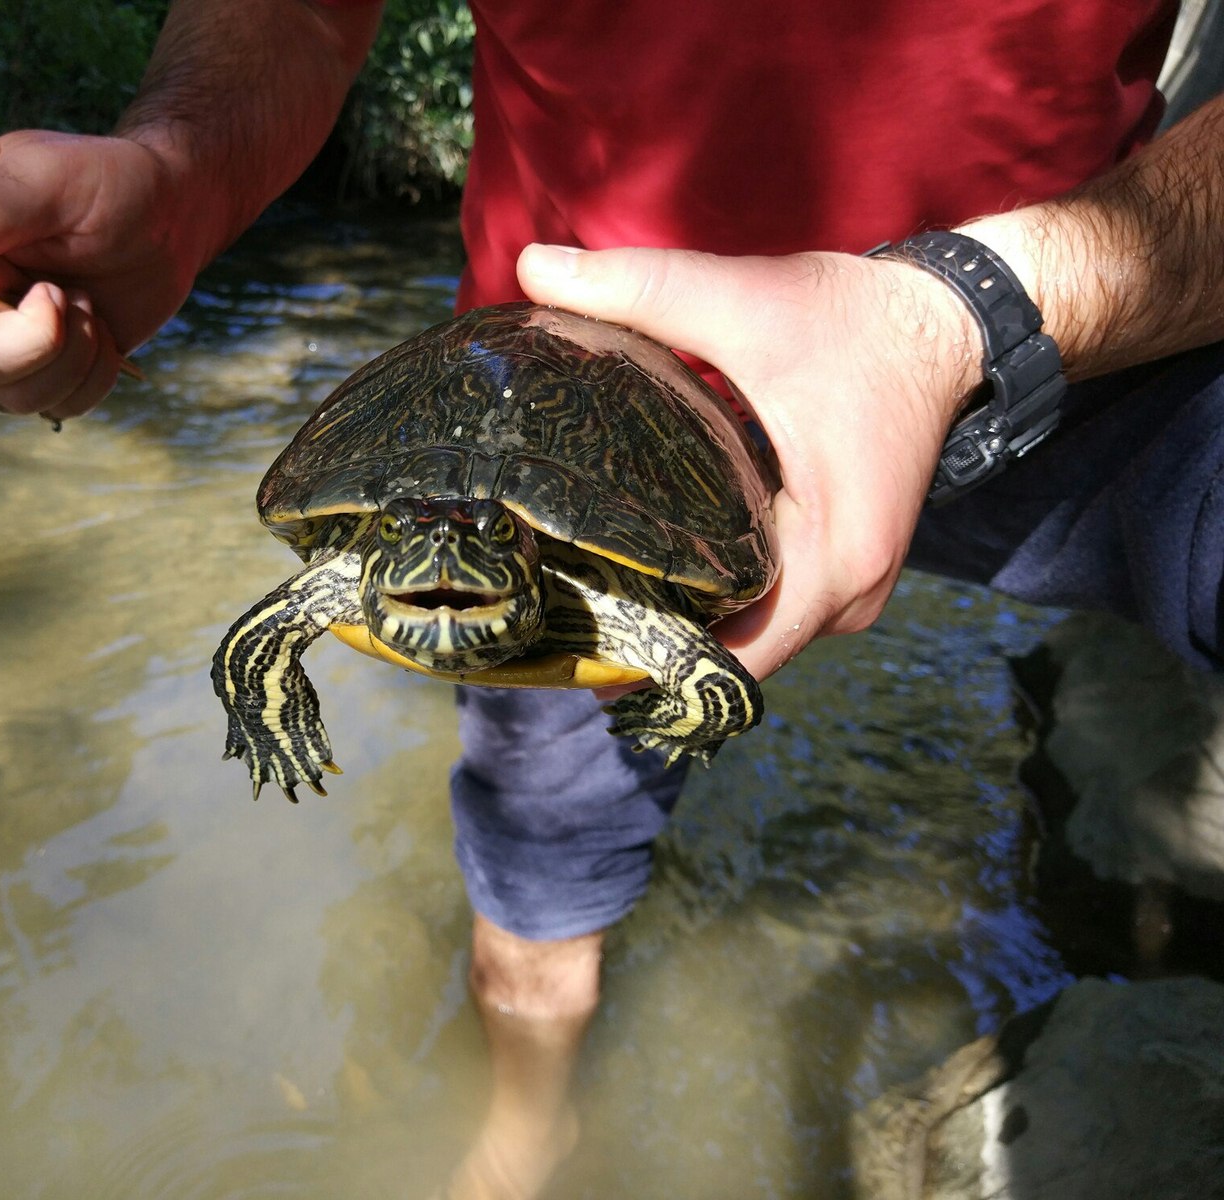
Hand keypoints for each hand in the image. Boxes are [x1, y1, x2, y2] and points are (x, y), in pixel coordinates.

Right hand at [0, 130, 206, 422]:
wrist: (175, 213)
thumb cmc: (108, 180)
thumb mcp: (48, 180)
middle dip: (19, 347)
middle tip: (65, 298)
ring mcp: (8, 342)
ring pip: (10, 396)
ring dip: (66, 358)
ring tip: (87, 302)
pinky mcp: (54, 370)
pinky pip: (60, 406)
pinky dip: (94, 376)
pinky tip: (104, 330)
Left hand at [519, 243, 983, 682]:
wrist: (946, 322)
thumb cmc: (854, 320)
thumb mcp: (744, 301)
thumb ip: (640, 289)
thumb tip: (531, 265)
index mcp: (833, 558)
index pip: (731, 660)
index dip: (650, 662)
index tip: (572, 647)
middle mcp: (848, 597)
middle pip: (732, 659)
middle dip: (649, 648)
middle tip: (557, 623)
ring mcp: (847, 591)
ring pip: (747, 639)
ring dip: (679, 627)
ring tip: (585, 604)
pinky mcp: (838, 571)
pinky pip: (764, 610)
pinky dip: (710, 602)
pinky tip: (641, 578)